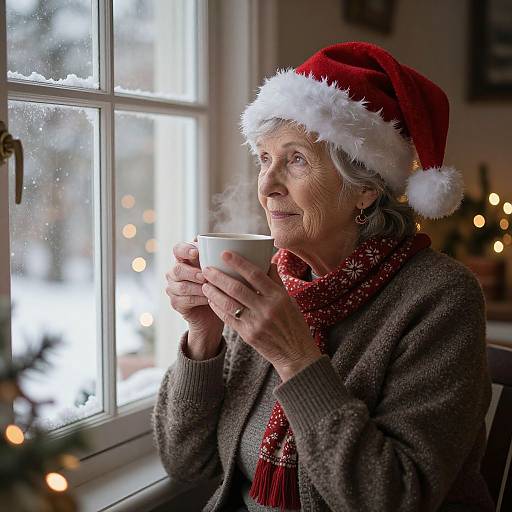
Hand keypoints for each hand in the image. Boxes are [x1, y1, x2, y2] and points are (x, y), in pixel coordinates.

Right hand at [165, 238, 223, 337]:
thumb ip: (219, 258)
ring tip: (212, 289)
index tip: (196, 253)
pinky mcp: (176, 303)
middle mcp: (175, 272)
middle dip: (193, 273)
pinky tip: (210, 299)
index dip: (185, 250)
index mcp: (185, 259)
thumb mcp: (220, 270)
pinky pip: (186, 300)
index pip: (178, 249)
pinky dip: (200, 299)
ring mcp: (173, 288)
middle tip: (206, 277)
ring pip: (183, 287)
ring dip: (199, 288)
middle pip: (178, 269)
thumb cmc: (219, 286)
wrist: (216, 311)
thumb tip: (230, 245)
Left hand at [201, 250, 321, 380]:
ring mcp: (256, 323)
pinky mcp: (248, 335)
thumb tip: (267, 260)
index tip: (224, 253)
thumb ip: (276, 281)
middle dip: (218, 277)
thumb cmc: (293, 323)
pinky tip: (211, 300)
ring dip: (214, 292)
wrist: (295, 353)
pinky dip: (218, 308)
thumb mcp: (290, 300)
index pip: (255, 274)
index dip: (238, 262)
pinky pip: (228, 318)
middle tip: (206, 269)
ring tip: (205, 284)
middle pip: (237, 288)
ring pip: (229, 303)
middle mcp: (267, 308)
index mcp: (278, 296)